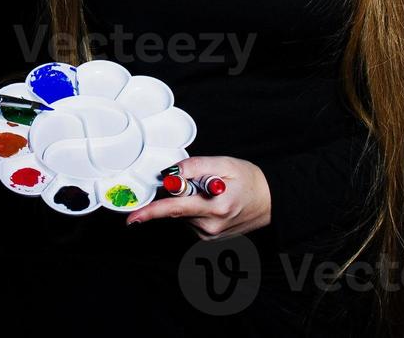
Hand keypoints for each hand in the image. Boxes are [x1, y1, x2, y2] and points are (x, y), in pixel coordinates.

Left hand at [124, 155, 271, 239]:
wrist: (269, 201)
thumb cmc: (249, 180)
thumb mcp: (223, 164)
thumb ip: (194, 167)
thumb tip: (171, 173)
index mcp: (215, 207)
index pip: (175, 209)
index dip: (151, 212)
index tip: (133, 218)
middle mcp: (210, 226)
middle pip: (176, 209)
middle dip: (180, 192)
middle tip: (203, 182)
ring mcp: (209, 235)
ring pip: (182, 215)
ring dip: (189, 201)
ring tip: (212, 193)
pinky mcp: (208, 239)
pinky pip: (189, 220)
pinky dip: (194, 210)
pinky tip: (211, 204)